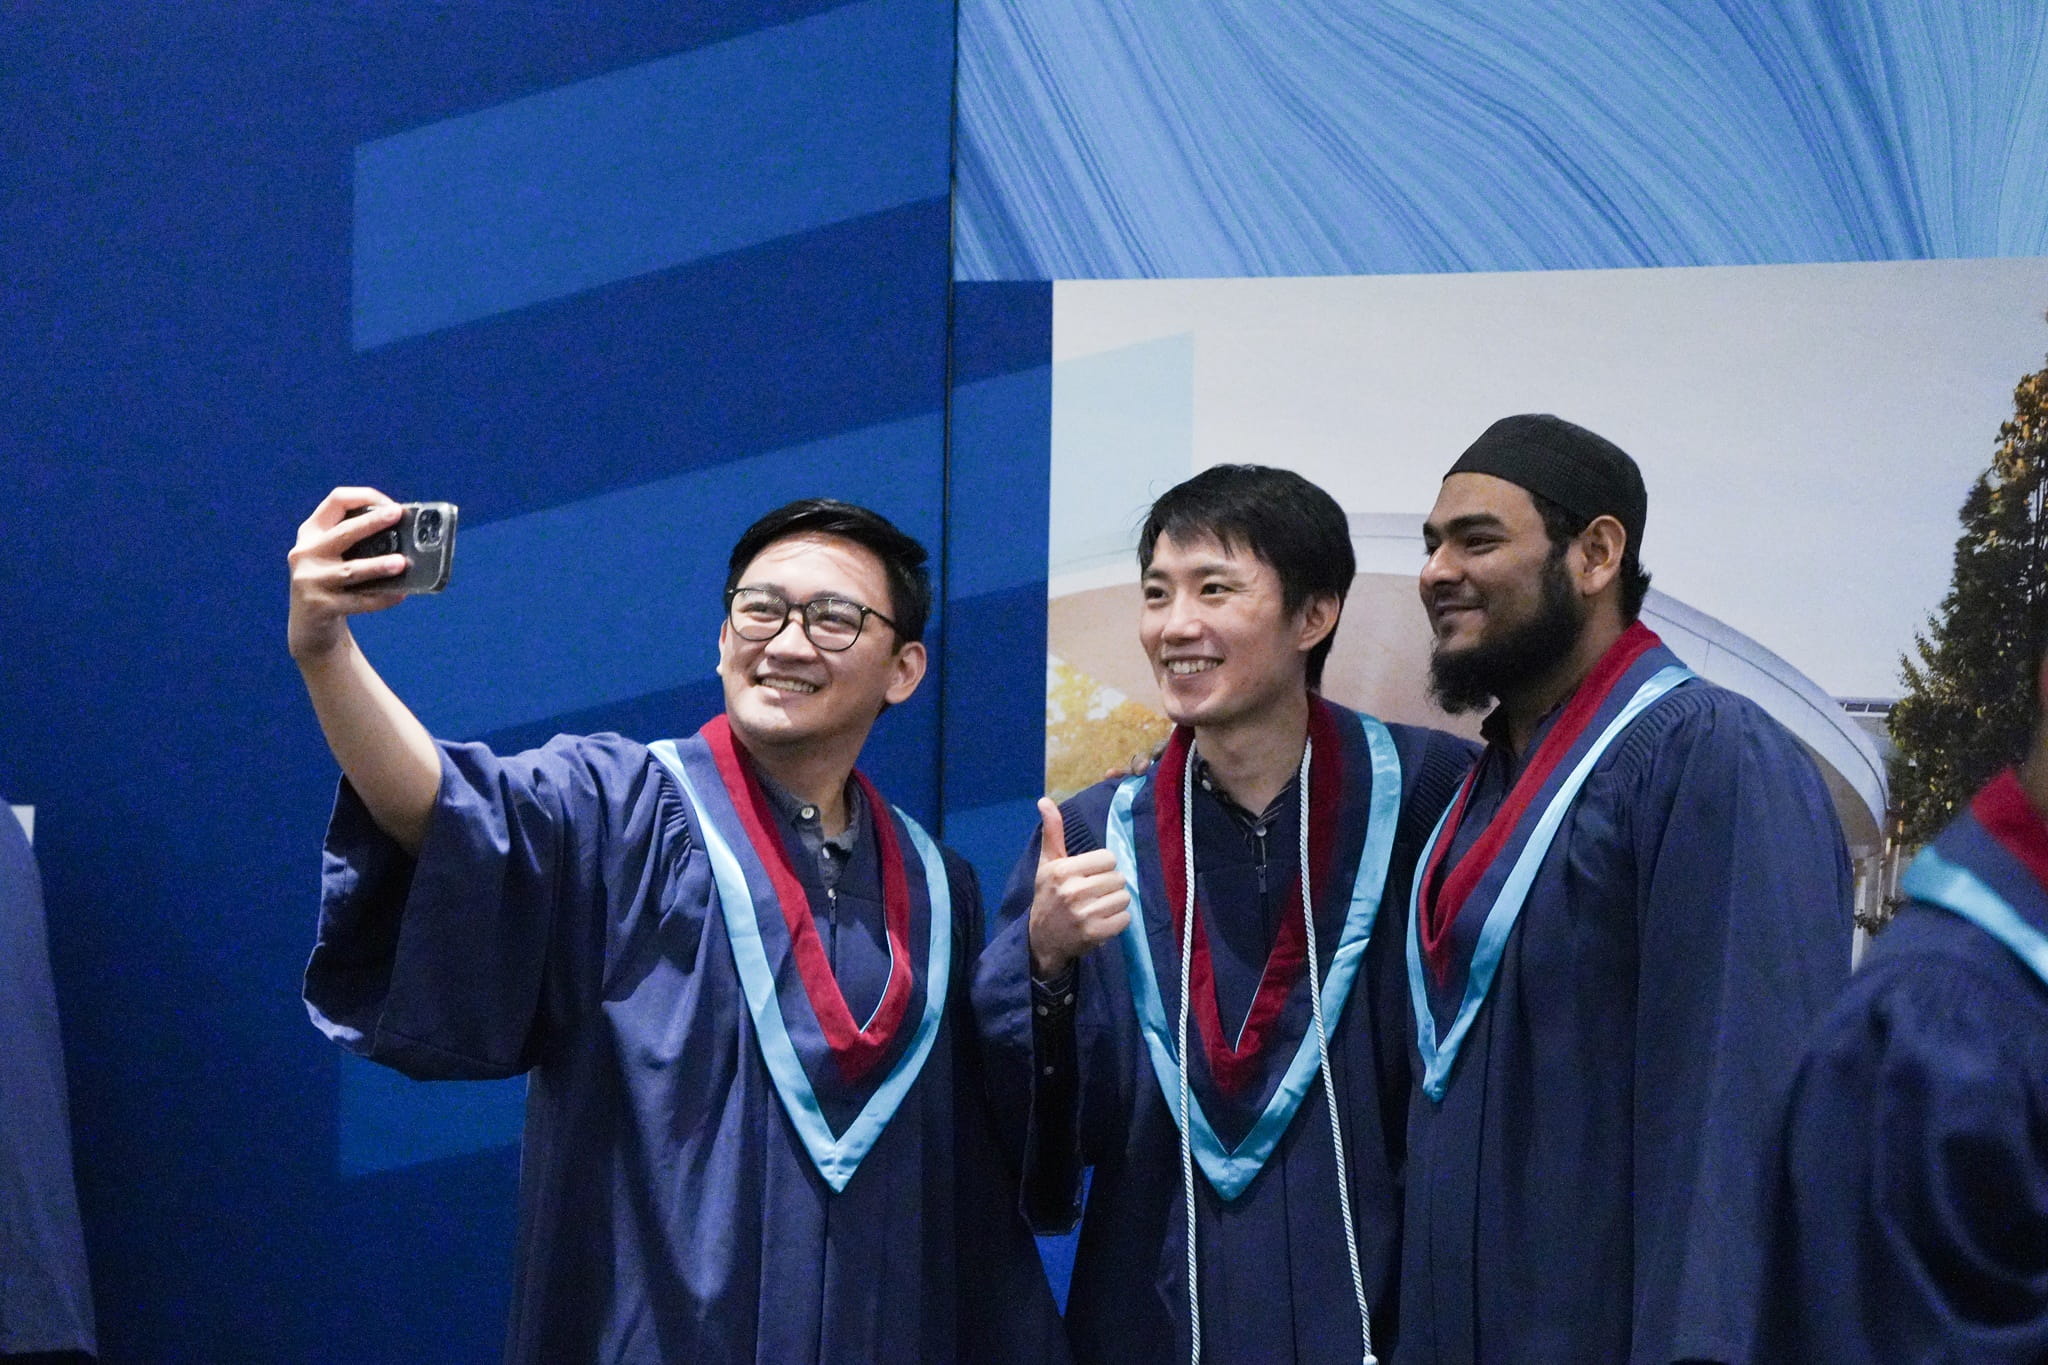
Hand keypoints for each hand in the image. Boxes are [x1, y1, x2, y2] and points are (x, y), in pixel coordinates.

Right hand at [287, 488, 409, 662]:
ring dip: (378, 566)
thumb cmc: (333, 583)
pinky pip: (357, 601)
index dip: (365, 497)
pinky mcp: (320, 606)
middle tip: (397, 515)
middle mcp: (305, 552)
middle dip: (372, 522)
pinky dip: (381, 598)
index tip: (391, 506)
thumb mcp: (333, 556)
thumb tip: (408, 533)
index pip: (336, 501)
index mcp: (311, 532)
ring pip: (351, 570)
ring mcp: (309, 580)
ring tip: (402, 563)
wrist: (308, 627)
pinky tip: (400, 594)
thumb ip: (356, 541)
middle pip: (343, 532)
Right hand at [1027, 797, 1131, 978]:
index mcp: (1063, 870)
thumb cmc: (1047, 896)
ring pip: (1124, 897)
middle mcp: (1073, 891)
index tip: (1089, 875)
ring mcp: (1084, 914)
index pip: (1108, 858)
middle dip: (1110, 885)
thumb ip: (1052, 832)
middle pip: (1118, 878)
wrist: (1040, 939)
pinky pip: (1125, 919)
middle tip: (1094, 894)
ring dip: (1115, 903)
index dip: (1102, 867)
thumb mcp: (1047, 863)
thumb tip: (1045, 800)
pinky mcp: (1094, 933)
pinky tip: (1102, 921)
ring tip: (1098, 907)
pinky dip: (1118, 921)